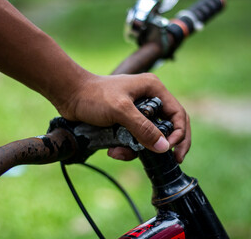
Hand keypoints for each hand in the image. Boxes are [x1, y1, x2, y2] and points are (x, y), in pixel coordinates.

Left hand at [56, 73, 190, 162]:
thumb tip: (164, 147)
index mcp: (153, 89)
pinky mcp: (127, 121)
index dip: (180, 133)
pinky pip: (136, 139)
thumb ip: (143, 128)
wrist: (70, 96)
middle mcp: (150, 99)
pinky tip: (113, 150)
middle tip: (172, 160)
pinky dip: (127, 148)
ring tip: (120, 153)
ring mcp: (138, 111)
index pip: (177, 113)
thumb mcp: (120, 110)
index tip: (172, 150)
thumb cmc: (94, 96)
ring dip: (139, 149)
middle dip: (166, 144)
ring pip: (150, 136)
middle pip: (169, 125)